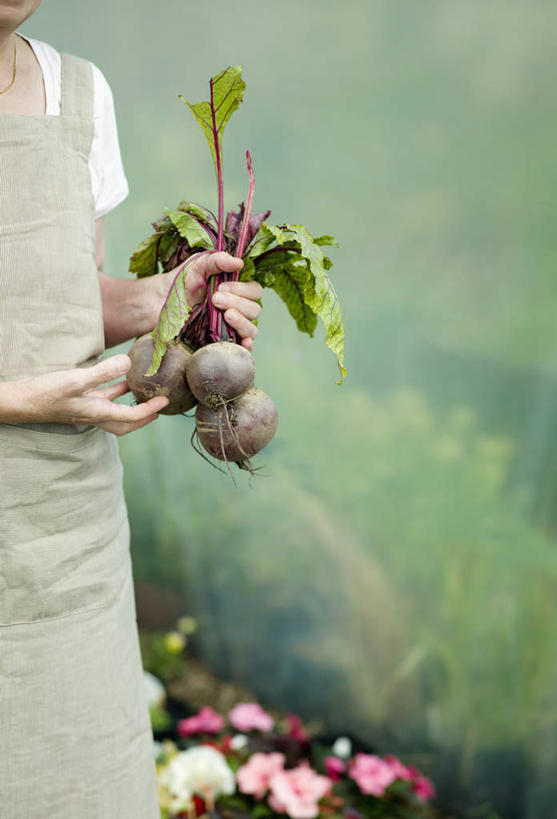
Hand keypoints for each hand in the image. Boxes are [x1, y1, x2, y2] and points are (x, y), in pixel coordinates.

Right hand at [1, 355, 168, 435]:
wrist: (21, 402)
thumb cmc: (47, 393)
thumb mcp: (76, 380)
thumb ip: (103, 373)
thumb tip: (127, 363)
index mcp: (97, 413)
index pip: (131, 416)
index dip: (150, 409)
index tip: (165, 401)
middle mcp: (94, 415)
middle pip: (126, 423)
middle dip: (144, 418)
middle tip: (159, 408)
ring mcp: (86, 409)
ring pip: (115, 412)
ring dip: (131, 404)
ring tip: (146, 391)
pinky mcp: (78, 402)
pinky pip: (103, 400)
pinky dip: (115, 393)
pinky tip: (120, 379)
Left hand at [175, 251, 262, 351]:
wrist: (160, 302)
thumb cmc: (181, 282)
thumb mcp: (197, 265)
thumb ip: (217, 260)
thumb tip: (238, 262)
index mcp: (237, 292)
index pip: (255, 292)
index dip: (243, 289)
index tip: (221, 287)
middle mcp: (238, 310)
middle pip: (254, 310)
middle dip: (237, 303)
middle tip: (215, 299)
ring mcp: (231, 329)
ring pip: (251, 329)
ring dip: (242, 321)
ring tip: (225, 315)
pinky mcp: (221, 344)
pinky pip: (242, 349)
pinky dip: (246, 346)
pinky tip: (244, 341)